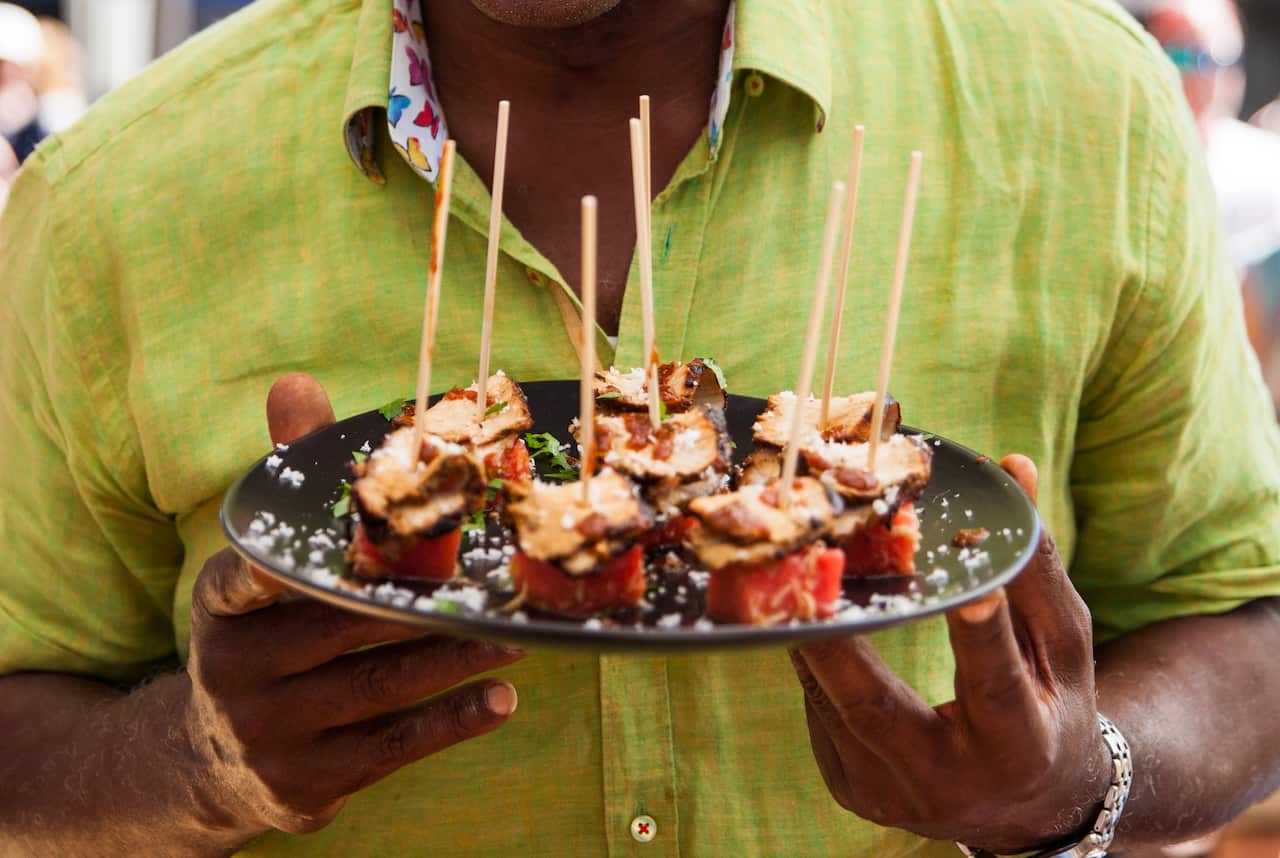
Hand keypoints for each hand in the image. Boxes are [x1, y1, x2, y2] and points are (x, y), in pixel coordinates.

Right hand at [183, 374, 524, 837]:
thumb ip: (288, 479)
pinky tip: (502, 697)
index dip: (298, 556)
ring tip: (520, 634)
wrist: (214, 762)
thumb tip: (296, 382)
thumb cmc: (268, 631)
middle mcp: (235, 670)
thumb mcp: (263, 565)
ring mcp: (268, 733)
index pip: (251, 573)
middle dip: (422, 602)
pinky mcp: (306, 784)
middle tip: (497, 579)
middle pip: (341, 627)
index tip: (360, 538)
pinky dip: (450, 721)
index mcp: (221, 604)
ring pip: (377, 686)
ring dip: (455, 658)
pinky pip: (391, 748)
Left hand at [791, 455, 1109, 853]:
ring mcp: (889, 794)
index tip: (968, 583)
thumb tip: (1014, 466)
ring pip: (832, 705)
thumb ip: (1034, 563)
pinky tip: (802, 615)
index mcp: (1018, 747)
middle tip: (808, 568)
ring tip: (788, 574)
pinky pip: (820, 713)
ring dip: (806, 637)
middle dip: (834, 639)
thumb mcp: (1060, 645)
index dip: (981, 634)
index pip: (996, 684)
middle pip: (876, 707)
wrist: (1024, 807)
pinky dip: (811, 661)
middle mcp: (948, 783)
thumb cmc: (1052, 706)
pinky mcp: (850, 789)